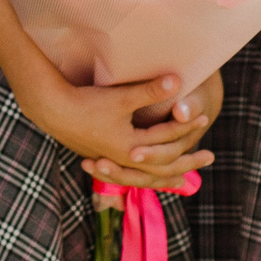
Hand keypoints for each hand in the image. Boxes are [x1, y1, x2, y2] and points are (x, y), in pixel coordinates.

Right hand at [15, 69, 214, 187]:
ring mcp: (114, 161)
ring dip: (167, 175)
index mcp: (130, 147)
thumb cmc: (86, 103)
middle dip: (186, 162)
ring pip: (146, 175)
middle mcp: (124, 159)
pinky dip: (145, 176)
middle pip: (162, 166)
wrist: (52, 111)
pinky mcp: (105, 158)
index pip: (166, 140)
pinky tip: (149, 173)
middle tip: (209, 158)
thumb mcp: (121, 98)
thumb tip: (178, 81)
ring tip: (184, 178)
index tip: (203, 118)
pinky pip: (132, 174)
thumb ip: (150, 92)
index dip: (186, 127)